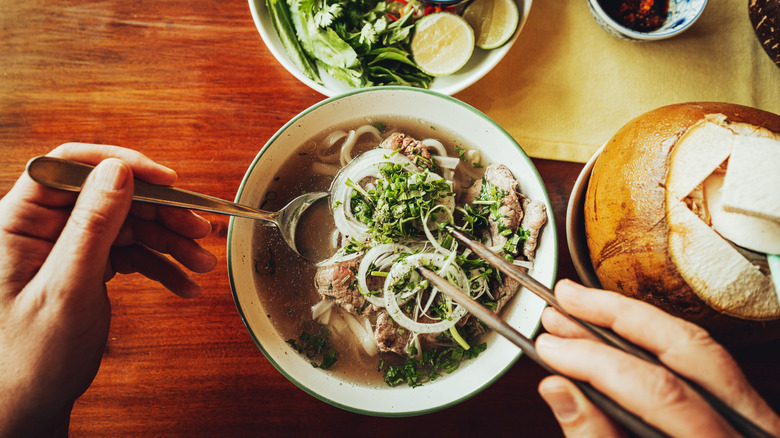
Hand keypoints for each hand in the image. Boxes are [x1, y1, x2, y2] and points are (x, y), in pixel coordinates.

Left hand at [0, 143, 216, 436]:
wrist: (25, 404)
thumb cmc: (26, 358)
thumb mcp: (66, 288)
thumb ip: (91, 226)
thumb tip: (117, 171)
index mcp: (19, 222)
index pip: (69, 167)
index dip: (121, 166)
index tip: (166, 180)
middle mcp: (42, 228)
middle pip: (112, 196)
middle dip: (161, 213)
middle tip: (200, 230)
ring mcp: (66, 246)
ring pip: (129, 224)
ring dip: (170, 242)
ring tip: (201, 263)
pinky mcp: (85, 265)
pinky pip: (131, 253)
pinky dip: (160, 266)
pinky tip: (183, 283)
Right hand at [536, 280, 779, 437]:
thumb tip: (559, 390)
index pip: (657, 392)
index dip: (595, 362)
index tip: (550, 349)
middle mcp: (750, 432)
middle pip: (686, 349)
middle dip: (617, 316)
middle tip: (565, 301)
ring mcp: (754, 422)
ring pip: (698, 346)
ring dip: (631, 319)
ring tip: (582, 306)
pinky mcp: (743, 416)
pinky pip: (699, 361)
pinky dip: (650, 340)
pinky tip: (616, 332)